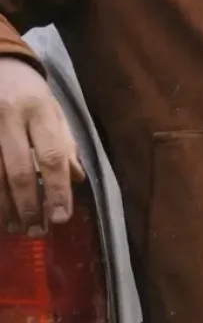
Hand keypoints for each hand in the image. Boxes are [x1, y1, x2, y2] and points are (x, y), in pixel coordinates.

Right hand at [0, 57, 84, 233]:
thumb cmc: (28, 92)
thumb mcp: (53, 110)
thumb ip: (64, 143)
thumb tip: (77, 179)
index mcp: (39, 110)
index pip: (51, 155)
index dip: (56, 190)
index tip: (60, 218)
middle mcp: (9, 117)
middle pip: (20, 171)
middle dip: (29, 206)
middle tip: (37, 231)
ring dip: (4, 207)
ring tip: (15, 226)